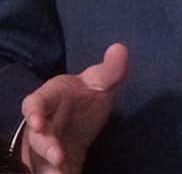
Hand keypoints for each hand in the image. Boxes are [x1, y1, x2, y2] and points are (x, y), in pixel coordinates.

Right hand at [20, 45, 127, 173]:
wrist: (81, 117)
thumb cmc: (84, 96)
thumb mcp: (100, 81)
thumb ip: (110, 69)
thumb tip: (120, 48)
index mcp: (50, 98)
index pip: (36, 102)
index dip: (34, 111)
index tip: (37, 120)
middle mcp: (43, 124)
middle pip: (36, 136)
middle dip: (45, 146)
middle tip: (57, 155)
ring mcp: (46, 144)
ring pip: (40, 157)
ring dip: (48, 166)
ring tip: (58, 173)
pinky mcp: (54, 162)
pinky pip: (53, 170)